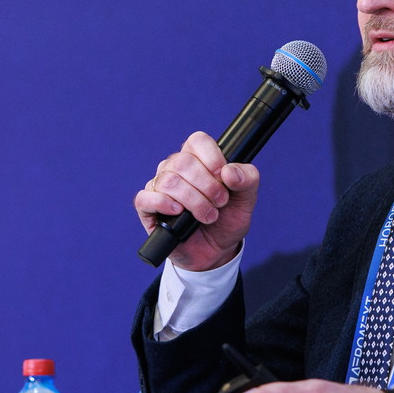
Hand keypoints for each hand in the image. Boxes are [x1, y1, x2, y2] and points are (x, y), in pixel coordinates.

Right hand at [133, 132, 257, 271]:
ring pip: (168, 181)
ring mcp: (159, 187)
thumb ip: (247, 179)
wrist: (216, 252)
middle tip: (221, 203)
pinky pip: (145, 198)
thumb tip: (229, 171)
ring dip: (193, 201)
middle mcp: (175, 168)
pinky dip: (163, 204)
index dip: (212, 157)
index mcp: (198, 159)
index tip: (223, 177)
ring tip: (208, 216)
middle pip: (183, 162)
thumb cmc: (227, 221)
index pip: (197, 141)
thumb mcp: (246, 200)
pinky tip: (179, 212)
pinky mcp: (147, 208)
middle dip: (207, 185)